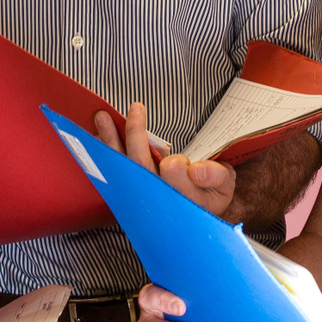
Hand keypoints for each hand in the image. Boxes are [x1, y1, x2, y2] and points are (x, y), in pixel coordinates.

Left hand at [91, 101, 235, 217]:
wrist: (198, 212)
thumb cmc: (211, 193)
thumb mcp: (224, 184)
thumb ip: (215, 176)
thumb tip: (195, 169)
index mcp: (184, 199)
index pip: (173, 177)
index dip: (176, 165)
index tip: (180, 161)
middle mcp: (158, 198)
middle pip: (140, 168)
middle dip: (135, 136)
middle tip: (136, 109)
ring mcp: (141, 195)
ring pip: (122, 168)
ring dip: (111, 141)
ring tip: (102, 117)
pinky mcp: (130, 190)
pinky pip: (113, 171)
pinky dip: (104, 152)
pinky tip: (97, 135)